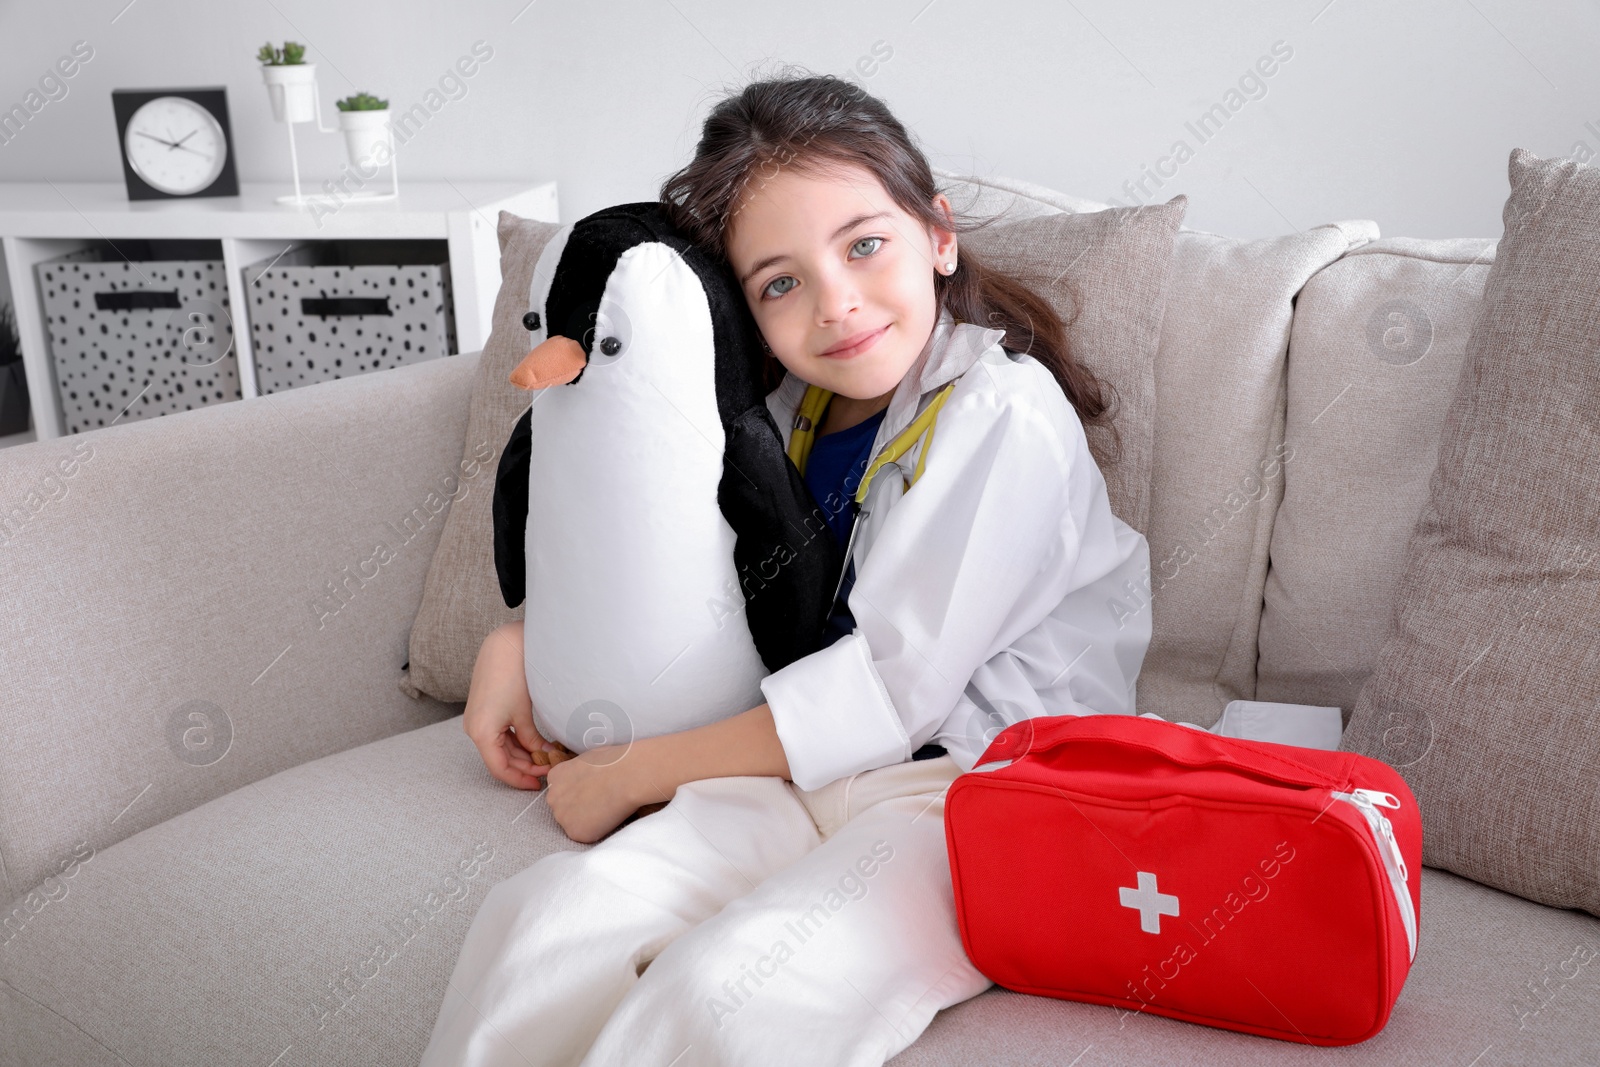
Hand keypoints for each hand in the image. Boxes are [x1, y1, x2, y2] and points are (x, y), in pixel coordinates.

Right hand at [462, 620, 573, 789]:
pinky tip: (537, 745)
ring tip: (547, 758)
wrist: (504, 646)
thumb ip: (531, 740)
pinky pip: (500, 735)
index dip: (520, 779)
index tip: (540, 784)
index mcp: (480, 732)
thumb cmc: (513, 676)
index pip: (499, 769)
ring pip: (501, 748)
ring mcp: (477, 720)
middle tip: (550, 770)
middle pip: (500, 760)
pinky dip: (518, 742)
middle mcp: (473, 729)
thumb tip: (543, 756)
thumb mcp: (524, 714)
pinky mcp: (484, 712)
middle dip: (525, 767)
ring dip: (523, 755)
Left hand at [543, 745, 660, 843]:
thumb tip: (585, 779)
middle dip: (578, 808)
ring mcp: (562, 817)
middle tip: (599, 802)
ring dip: (586, 820)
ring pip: (573, 823)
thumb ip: (577, 773)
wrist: (626, 776)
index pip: (561, 791)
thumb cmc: (613, 762)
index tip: (591, 791)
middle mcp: (553, 798)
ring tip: (606, 808)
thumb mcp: (586, 760)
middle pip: (563, 808)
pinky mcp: (575, 833)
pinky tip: (607, 818)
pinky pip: (585, 835)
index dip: (578, 793)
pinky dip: (596, 830)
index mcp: (555, 777)